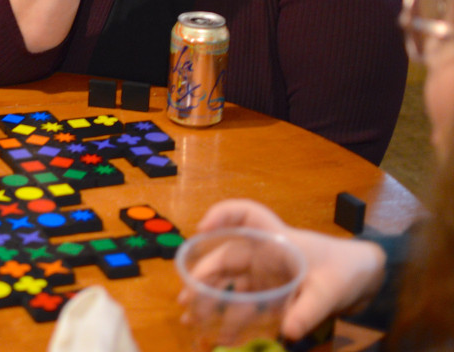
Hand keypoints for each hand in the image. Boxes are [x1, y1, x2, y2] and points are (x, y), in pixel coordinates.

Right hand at [185, 199, 386, 339]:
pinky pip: (243, 304)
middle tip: (185, 299)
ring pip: (229, 282)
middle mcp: (264, 253)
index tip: (201, 230)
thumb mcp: (330, 290)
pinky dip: (230, 317)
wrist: (364, 281)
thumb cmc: (345, 271)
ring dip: (209, 299)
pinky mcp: (269, 293)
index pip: (245, 215)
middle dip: (202, 276)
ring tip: (191, 319)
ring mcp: (264, 274)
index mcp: (276, 239)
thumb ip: (308, 309)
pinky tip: (219, 335)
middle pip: (225, 257)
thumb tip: (289, 332)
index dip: (222, 216)